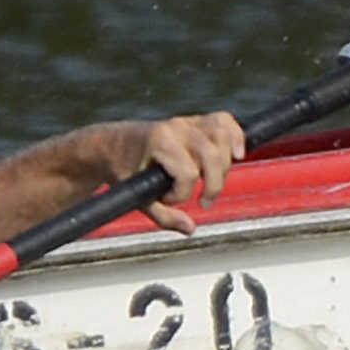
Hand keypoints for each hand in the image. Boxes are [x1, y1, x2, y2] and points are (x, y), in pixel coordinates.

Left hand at [66, 112, 247, 227]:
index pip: (187, 173)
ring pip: (222, 134)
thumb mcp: (136, 197)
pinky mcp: (195, 121)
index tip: (168, 199)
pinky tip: (237, 153)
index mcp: (159, 143)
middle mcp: (176, 128)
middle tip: (203, 200)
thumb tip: (190, 229)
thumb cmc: (124, 170)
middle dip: (212, 183)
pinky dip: (235, 136)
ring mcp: (187, 121)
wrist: (112, 144)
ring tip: (216, 179)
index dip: (182, 194)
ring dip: (225, 162)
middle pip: (212, 155)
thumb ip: (164, 216)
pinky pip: (224, 121)